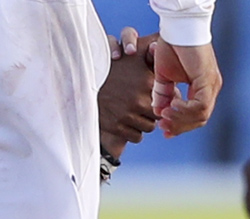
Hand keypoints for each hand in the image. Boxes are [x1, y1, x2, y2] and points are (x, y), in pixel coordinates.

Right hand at [100, 28, 158, 158]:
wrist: (81, 87)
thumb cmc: (109, 70)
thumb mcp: (129, 57)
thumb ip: (149, 54)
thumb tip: (161, 50)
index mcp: (146, 81)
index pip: (168, 96)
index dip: (164, 98)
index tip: (157, 97)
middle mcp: (139, 99)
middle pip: (159, 113)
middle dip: (154, 111)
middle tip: (145, 108)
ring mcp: (128, 114)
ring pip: (150, 127)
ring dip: (145, 123)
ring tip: (136, 115)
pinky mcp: (118, 127)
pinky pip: (137, 137)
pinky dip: (135, 132)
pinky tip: (128, 124)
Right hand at [152, 40, 221, 136]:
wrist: (178, 29)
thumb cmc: (171, 47)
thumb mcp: (164, 77)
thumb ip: (163, 95)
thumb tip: (159, 112)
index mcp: (202, 88)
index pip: (195, 117)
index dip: (180, 126)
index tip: (164, 131)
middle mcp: (210, 88)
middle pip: (199, 120)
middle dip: (179, 126)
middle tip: (163, 126)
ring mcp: (211, 85)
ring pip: (201, 116)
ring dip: (180, 119)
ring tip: (165, 115)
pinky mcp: (208, 80)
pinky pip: (200, 106)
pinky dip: (184, 110)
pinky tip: (172, 105)